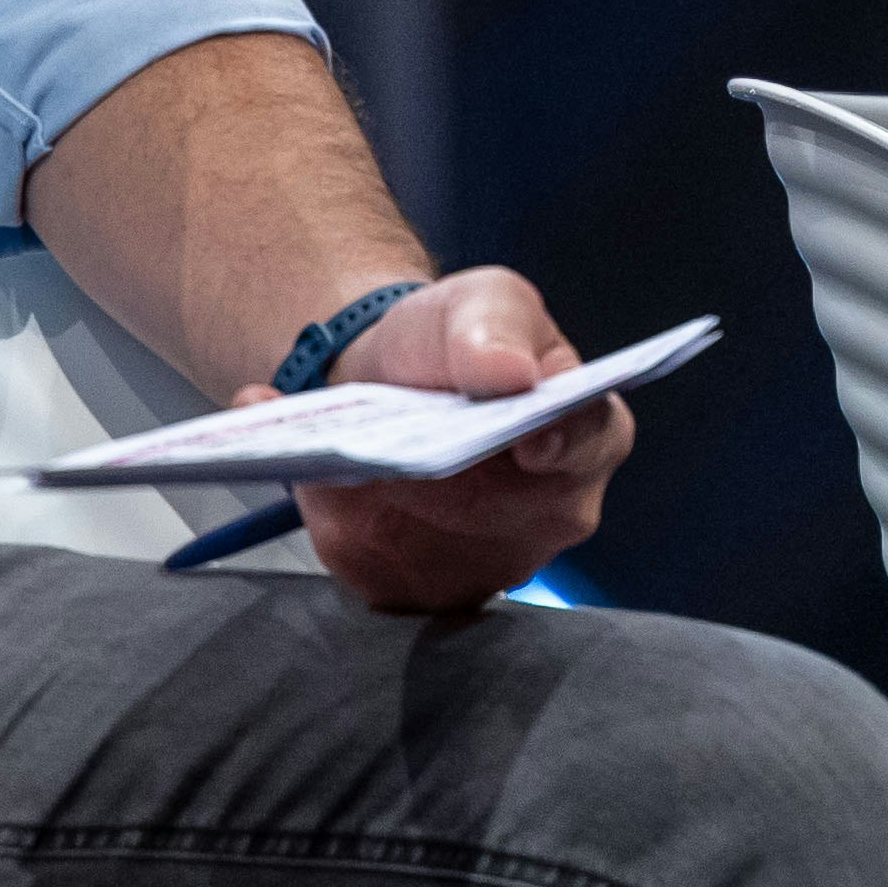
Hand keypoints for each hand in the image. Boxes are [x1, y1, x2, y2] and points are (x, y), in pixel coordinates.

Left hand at [285, 268, 621, 615]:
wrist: (381, 382)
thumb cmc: (448, 342)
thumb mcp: (478, 301)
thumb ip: (495, 326)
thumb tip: (512, 371)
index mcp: (584, 433)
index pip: (592, 444)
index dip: (566, 448)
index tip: (529, 445)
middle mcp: (546, 513)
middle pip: (501, 517)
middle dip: (442, 485)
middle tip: (387, 452)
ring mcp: (481, 561)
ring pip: (424, 549)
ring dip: (365, 502)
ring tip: (322, 454)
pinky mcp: (412, 585)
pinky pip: (363, 563)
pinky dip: (322, 515)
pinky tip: (295, 465)